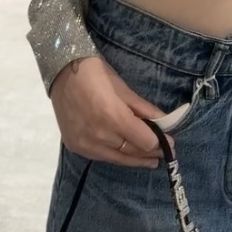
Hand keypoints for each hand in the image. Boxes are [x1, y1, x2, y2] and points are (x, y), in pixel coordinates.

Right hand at [50, 56, 166, 167]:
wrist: (61, 71)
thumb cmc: (95, 73)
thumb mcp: (123, 88)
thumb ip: (143, 108)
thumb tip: (165, 122)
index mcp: (112, 117)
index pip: (144, 141)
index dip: (159, 142)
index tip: (170, 141)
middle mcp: (98, 135)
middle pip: (131, 151)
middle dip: (150, 152)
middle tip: (164, 152)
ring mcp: (84, 143)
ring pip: (117, 158)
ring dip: (134, 159)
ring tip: (150, 160)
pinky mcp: (75, 146)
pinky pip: (101, 156)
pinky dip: (115, 155)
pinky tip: (125, 154)